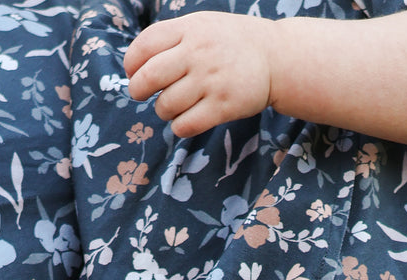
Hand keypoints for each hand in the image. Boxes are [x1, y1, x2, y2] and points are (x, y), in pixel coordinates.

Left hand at [124, 12, 274, 136]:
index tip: (132, 72)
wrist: (275, 57)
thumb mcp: (202, 26)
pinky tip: (184, 121)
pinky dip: (179, 127)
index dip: (131, 63)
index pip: (145, 45)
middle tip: (141, 94)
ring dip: (162, 110)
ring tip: (170, 107)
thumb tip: (137, 64)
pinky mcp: (224, 106)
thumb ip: (172, 39)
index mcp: (189, 30)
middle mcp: (198, 54)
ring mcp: (211, 81)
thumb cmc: (231, 43)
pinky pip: (187, 125)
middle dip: (138, 89)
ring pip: (167, 104)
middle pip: (150, 76)